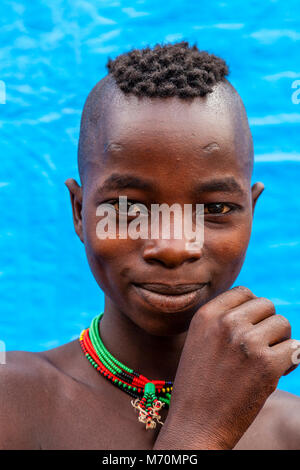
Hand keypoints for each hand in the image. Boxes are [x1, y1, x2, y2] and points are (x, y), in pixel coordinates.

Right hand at [154, 286, 296, 448]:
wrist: (196, 424)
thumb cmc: (198, 384)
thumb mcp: (198, 340)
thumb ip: (221, 320)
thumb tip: (255, 305)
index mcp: (207, 314)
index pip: (244, 292)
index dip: (252, 310)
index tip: (250, 329)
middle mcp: (226, 322)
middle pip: (267, 305)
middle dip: (268, 325)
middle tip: (261, 347)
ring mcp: (247, 342)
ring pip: (283, 324)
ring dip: (280, 341)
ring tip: (266, 361)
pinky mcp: (267, 364)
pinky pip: (295, 348)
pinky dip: (290, 361)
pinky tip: (276, 374)